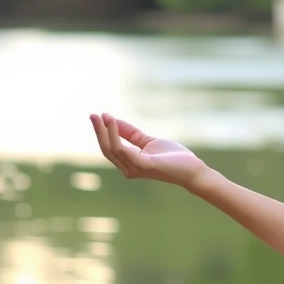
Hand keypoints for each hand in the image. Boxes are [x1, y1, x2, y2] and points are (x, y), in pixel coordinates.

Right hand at [90, 113, 207, 188]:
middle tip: (92, 114)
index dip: (103, 132)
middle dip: (98, 131)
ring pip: (112, 149)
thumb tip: (113, 122)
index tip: (99, 115)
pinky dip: (116, 135)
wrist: (191, 168)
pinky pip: (123, 150)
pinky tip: (113, 124)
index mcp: (129, 163)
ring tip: (104, 116)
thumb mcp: (148, 141)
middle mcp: (128, 168)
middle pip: (106, 149)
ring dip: (105, 131)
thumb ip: (131, 134)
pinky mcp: (143, 166)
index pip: (110, 147)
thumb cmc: (172, 157)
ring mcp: (134, 168)